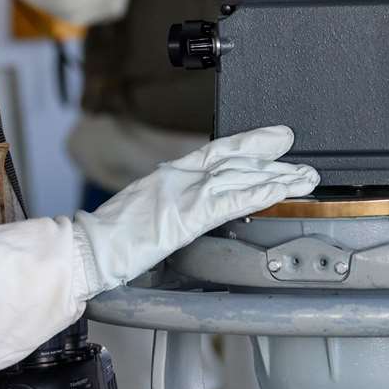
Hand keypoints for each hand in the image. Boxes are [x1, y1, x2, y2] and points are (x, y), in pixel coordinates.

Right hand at [72, 126, 317, 296]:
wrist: (86, 249)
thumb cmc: (108, 239)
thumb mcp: (142, 212)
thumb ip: (169, 206)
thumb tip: (187, 210)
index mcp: (166, 176)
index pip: (213, 152)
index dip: (245, 143)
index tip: (269, 139)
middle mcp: (177, 178)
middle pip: (231, 159)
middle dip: (266, 152)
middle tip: (294, 145)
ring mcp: (182, 195)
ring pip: (237, 178)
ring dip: (274, 175)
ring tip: (302, 175)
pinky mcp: (186, 217)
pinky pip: (230, 202)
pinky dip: (257, 194)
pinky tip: (278, 191)